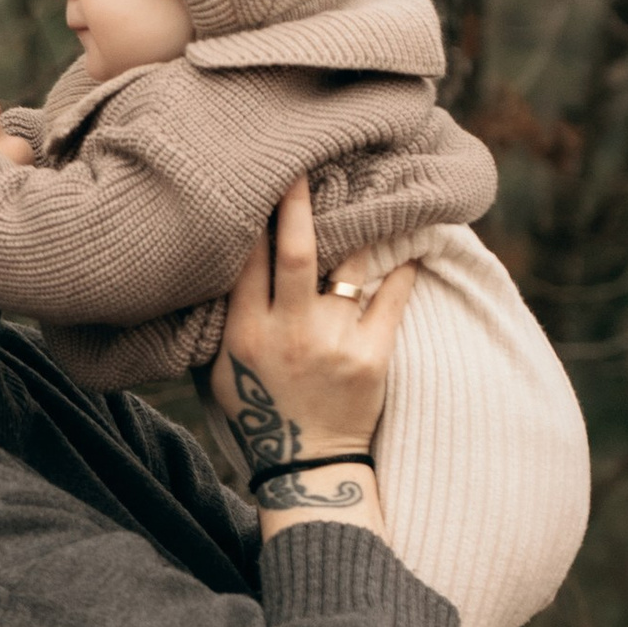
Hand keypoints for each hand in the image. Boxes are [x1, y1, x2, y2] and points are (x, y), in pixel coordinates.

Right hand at [205, 176, 415, 530]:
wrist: (307, 464)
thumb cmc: (259, 410)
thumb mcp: (221, 369)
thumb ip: (219, 320)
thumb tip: (221, 263)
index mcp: (245, 334)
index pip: (248, 261)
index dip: (255, 218)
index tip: (262, 180)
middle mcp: (288, 333)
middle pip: (295, 252)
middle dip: (299, 203)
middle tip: (306, 162)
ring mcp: (334, 342)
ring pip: (349, 268)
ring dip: (358, 228)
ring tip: (366, 194)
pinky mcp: (373, 355)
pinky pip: (392, 297)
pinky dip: (400, 267)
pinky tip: (408, 242)